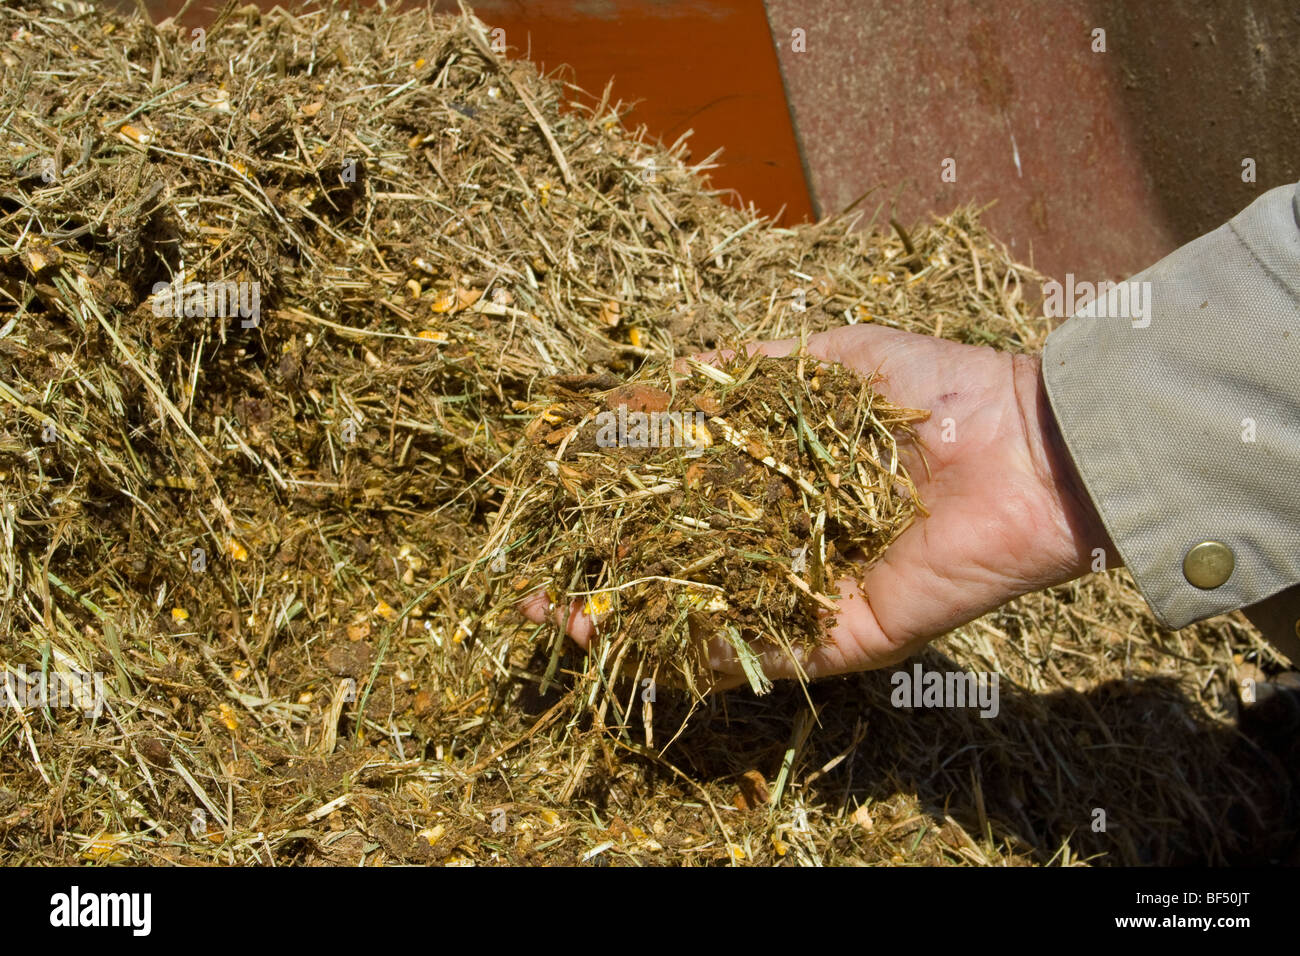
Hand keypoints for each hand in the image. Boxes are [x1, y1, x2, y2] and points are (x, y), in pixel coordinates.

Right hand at [522, 324, 1116, 683]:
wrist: (1029, 445)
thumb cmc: (935, 389)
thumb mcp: (827, 362)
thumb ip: (746, 374)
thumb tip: (656, 378)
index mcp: (778, 484)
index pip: (679, 504)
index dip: (615, 508)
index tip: (553, 504)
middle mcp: (783, 544)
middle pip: (678, 573)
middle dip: (604, 583)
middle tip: (536, 591)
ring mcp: (806, 594)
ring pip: (705, 623)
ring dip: (632, 631)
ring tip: (564, 627)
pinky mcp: (841, 635)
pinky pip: (762, 656)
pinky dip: (700, 660)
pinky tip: (638, 653)